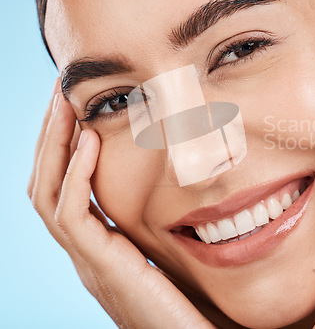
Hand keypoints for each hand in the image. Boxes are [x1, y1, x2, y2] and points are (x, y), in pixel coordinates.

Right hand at [27, 80, 214, 328]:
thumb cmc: (189, 299)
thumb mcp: (166, 249)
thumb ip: (158, 221)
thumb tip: (174, 177)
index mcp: (98, 245)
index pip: (64, 186)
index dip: (63, 145)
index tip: (75, 105)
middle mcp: (85, 251)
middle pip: (46, 183)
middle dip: (50, 135)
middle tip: (59, 92)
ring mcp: (88, 261)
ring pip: (47, 194)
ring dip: (53, 145)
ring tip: (64, 103)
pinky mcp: (102, 268)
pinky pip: (72, 215)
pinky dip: (75, 174)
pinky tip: (88, 141)